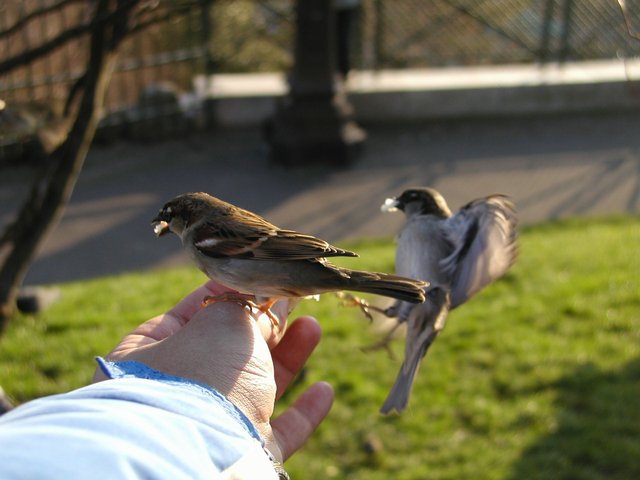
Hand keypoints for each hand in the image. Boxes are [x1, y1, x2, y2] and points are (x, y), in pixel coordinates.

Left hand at [93, 281, 333, 461]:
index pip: (188, 314)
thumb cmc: (202, 374)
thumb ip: (246, 310)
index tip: (258, 279)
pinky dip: (302, 413)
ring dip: (288, 357)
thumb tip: (264, 305)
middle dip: (263, 325)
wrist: (200, 454)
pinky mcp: (238, 453)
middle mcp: (174, 391)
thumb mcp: (225, 323)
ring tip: (313, 326)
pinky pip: (276, 432)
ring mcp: (207, 424)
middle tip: (291, 300)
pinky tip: (325, 391)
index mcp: (149, 354)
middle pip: (227, 350)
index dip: (225, 295)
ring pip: (254, 387)